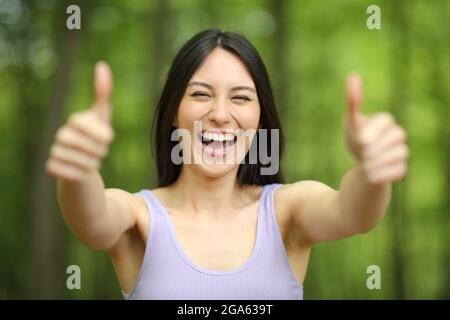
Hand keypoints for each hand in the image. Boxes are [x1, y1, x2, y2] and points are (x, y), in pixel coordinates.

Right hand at [46, 62, 114, 181]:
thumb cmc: (95, 137)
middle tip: (98, 151)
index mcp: (75, 121)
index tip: (109, 138)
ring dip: (93, 164)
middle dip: (101, 152)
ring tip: (90, 160)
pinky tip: (80, 171)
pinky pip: (73, 173)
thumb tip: (102, 65)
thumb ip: (103, 92)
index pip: (92, 128)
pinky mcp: (52, 168)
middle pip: (93, 148)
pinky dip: (82, 174)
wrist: (83, 165)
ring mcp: (55, 151)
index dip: (104, 136)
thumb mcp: (103, 116)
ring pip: (86, 163)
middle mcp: (61, 135)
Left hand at [345, 73, 408, 184]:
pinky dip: (379, 174)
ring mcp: (402, 152)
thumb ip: (353, 101)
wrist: (361, 165)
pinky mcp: (402, 169)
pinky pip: (395, 172)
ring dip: (374, 162)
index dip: (372, 131)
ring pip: (394, 156)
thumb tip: (353, 76)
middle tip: (360, 152)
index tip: (359, 140)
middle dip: (371, 148)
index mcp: (386, 121)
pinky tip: (369, 174)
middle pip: (390, 139)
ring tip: (363, 163)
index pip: (384, 121)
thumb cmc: (356, 139)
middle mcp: (398, 134)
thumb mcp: (351, 122)